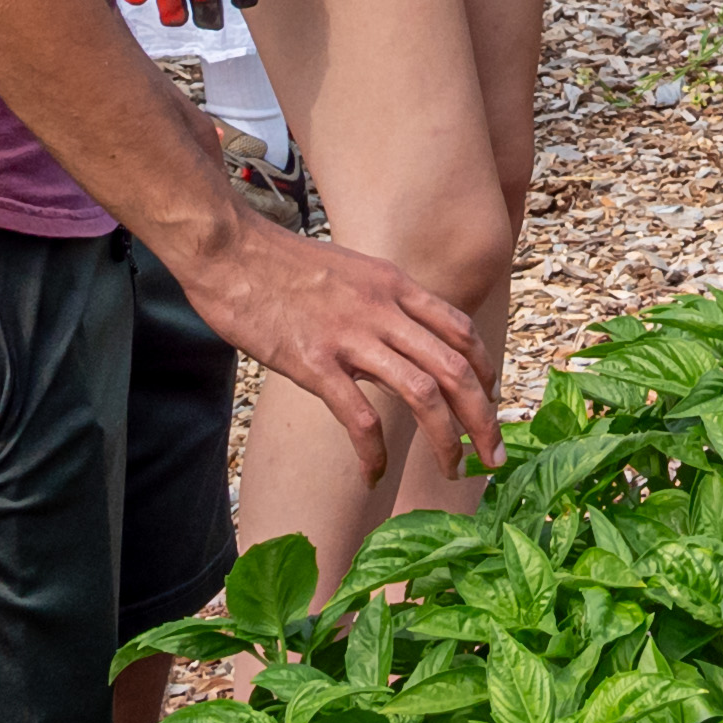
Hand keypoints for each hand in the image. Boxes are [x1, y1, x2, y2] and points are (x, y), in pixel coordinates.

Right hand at [165, 214, 499, 488]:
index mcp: (394, 284)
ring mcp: (350, 335)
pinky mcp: (313, 362)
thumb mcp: (349, 269)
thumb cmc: (279, 264)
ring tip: (454, 468)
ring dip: (447, 439)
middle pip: (456, 368)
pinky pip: (359, 416)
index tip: (491, 402)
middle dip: (483, 418)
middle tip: (493, 456)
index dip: (485, 371)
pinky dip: (374, 452)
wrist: (228, 249)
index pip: (461, 330)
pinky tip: (374, 473)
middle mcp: (383, 308)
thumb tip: (397, 341)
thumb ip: (379, 302)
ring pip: (423, 393)